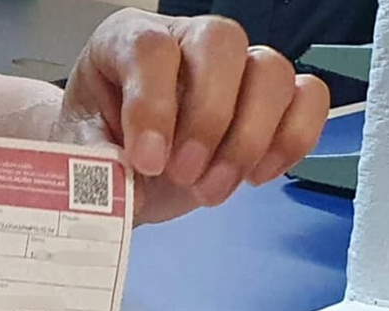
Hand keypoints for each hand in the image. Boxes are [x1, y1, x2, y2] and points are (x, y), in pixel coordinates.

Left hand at [56, 10, 328, 223]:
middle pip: (223, 43)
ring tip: (210, 190)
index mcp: (128, 41)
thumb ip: (95, 165)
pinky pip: (308, 99)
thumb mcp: (79, 155)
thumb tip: (122, 189)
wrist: (118, 167)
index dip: (152, 107)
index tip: (145, 161)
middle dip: (208, 120)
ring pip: (272, 71)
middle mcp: (187, 41)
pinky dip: (292, 140)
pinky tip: (255, 177)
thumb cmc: (98, 147)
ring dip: (248, 140)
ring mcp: (235, 66)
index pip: (152, 49)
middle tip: (182, 176)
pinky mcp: (270, 100)